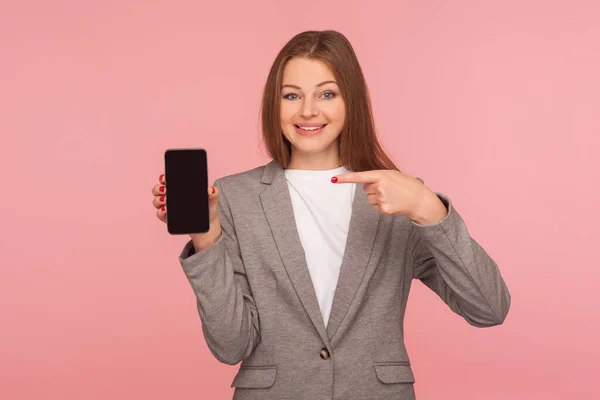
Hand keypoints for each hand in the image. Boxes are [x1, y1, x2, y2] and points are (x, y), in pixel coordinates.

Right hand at [151, 173, 221, 248]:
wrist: (207, 225)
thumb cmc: (207, 209)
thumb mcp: (211, 199)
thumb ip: (213, 193)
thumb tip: (210, 189)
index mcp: (179, 188)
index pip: (168, 180)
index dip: (163, 177)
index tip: (164, 177)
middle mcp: (171, 196)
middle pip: (158, 189)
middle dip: (158, 188)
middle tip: (165, 190)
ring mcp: (168, 207)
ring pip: (156, 201)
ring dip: (158, 200)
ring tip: (165, 200)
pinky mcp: (167, 218)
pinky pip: (159, 214)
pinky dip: (160, 212)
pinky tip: (165, 210)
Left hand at [332, 170, 447, 223]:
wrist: (419, 199)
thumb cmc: (406, 184)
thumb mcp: (393, 174)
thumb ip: (378, 176)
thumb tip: (363, 183)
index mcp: (382, 175)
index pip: (360, 177)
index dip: (345, 179)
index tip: (333, 180)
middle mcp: (380, 187)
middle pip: (365, 188)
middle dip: (373, 188)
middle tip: (388, 188)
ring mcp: (381, 199)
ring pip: (369, 198)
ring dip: (377, 196)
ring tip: (391, 195)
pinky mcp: (384, 209)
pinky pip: (374, 206)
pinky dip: (381, 204)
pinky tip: (392, 202)